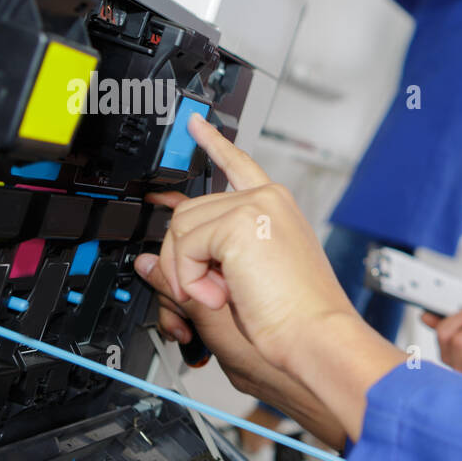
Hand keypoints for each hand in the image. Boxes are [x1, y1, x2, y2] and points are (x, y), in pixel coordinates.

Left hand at [133, 114, 354, 373]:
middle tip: (208, 291)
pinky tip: (219, 295)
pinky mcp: (240, 221)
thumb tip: (146, 262)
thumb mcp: (236, 285)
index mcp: (275, 210)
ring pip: (181, 228)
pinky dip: (190, 279)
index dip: (214, 144)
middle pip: (189, 211)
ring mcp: (255, 206)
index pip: (239, 166)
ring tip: (220, 297)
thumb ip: (194, 265)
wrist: (314, 334)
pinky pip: (185, 247)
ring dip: (186, 272)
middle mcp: (267, 200)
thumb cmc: (293, 318)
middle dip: (182, 258)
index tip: (196, 126)